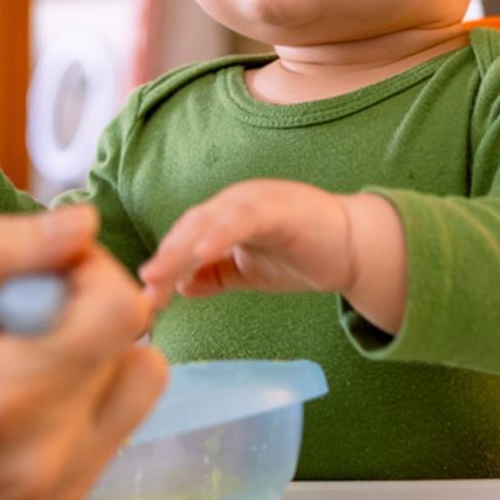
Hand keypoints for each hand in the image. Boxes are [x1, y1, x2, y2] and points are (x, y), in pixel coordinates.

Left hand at [138, 181, 406, 333]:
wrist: (355, 248)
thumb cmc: (303, 255)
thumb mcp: (249, 271)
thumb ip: (215, 275)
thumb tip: (179, 286)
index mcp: (225, 215)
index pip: (184, 238)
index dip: (163, 264)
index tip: (144, 299)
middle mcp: (235, 201)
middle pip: (189, 226)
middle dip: (165, 257)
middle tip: (144, 288)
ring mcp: (258, 200)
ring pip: (210, 220)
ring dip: (182, 246)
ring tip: (160, 274)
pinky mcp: (281, 207)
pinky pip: (245, 218)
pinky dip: (222, 232)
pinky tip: (204, 251)